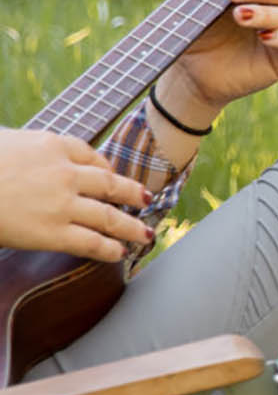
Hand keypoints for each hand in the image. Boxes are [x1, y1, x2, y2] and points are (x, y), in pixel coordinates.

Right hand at [0, 128, 154, 260]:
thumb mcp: (4, 140)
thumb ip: (24, 147)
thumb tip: (24, 149)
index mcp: (51, 145)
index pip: (90, 154)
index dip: (106, 167)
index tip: (113, 173)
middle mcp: (65, 173)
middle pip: (110, 184)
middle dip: (132, 194)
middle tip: (146, 200)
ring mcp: (62, 203)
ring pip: (110, 216)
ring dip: (132, 228)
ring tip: (145, 234)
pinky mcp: (53, 232)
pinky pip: (92, 242)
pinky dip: (111, 249)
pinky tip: (120, 253)